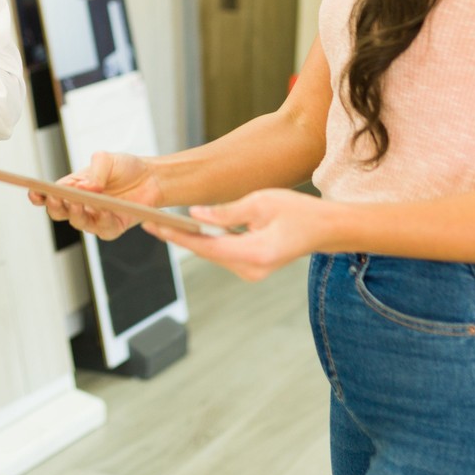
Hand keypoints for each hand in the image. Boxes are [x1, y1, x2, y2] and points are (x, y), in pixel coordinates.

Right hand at [28, 151, 161, 240]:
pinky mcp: (112, 228)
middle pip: (58, 212)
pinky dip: (103, 220)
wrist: (151, 178)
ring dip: (77, 213)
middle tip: (58, 197)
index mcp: (72, 187)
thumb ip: (94, 171)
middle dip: (55, 206)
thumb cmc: (125, 168)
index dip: (38, 196)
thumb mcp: (106, 160)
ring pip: (78, 222)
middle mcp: (80, 205)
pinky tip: (106, 210)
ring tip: (80, 203)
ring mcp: (95, 218)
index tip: (34, 192)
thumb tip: (84, 187)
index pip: (49, 195)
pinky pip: (103, 229)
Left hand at [144, 187, 330, 280]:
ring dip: (191, 240)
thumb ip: (226, 211)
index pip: (207, 246)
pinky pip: (223, 255)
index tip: (155, 227)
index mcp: (255, 253)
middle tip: (150, 223)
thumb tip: (195, 216)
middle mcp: (251, 269)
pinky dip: (207, 242)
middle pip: (206, 253)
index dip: (178, 237)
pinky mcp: (251, 268)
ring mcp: (252, 272)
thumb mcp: (261, 202)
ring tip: (162, 225)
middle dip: (178, 238)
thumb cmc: (298, 211)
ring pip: (213, 254)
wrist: (325, 229)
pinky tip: (189, 231)